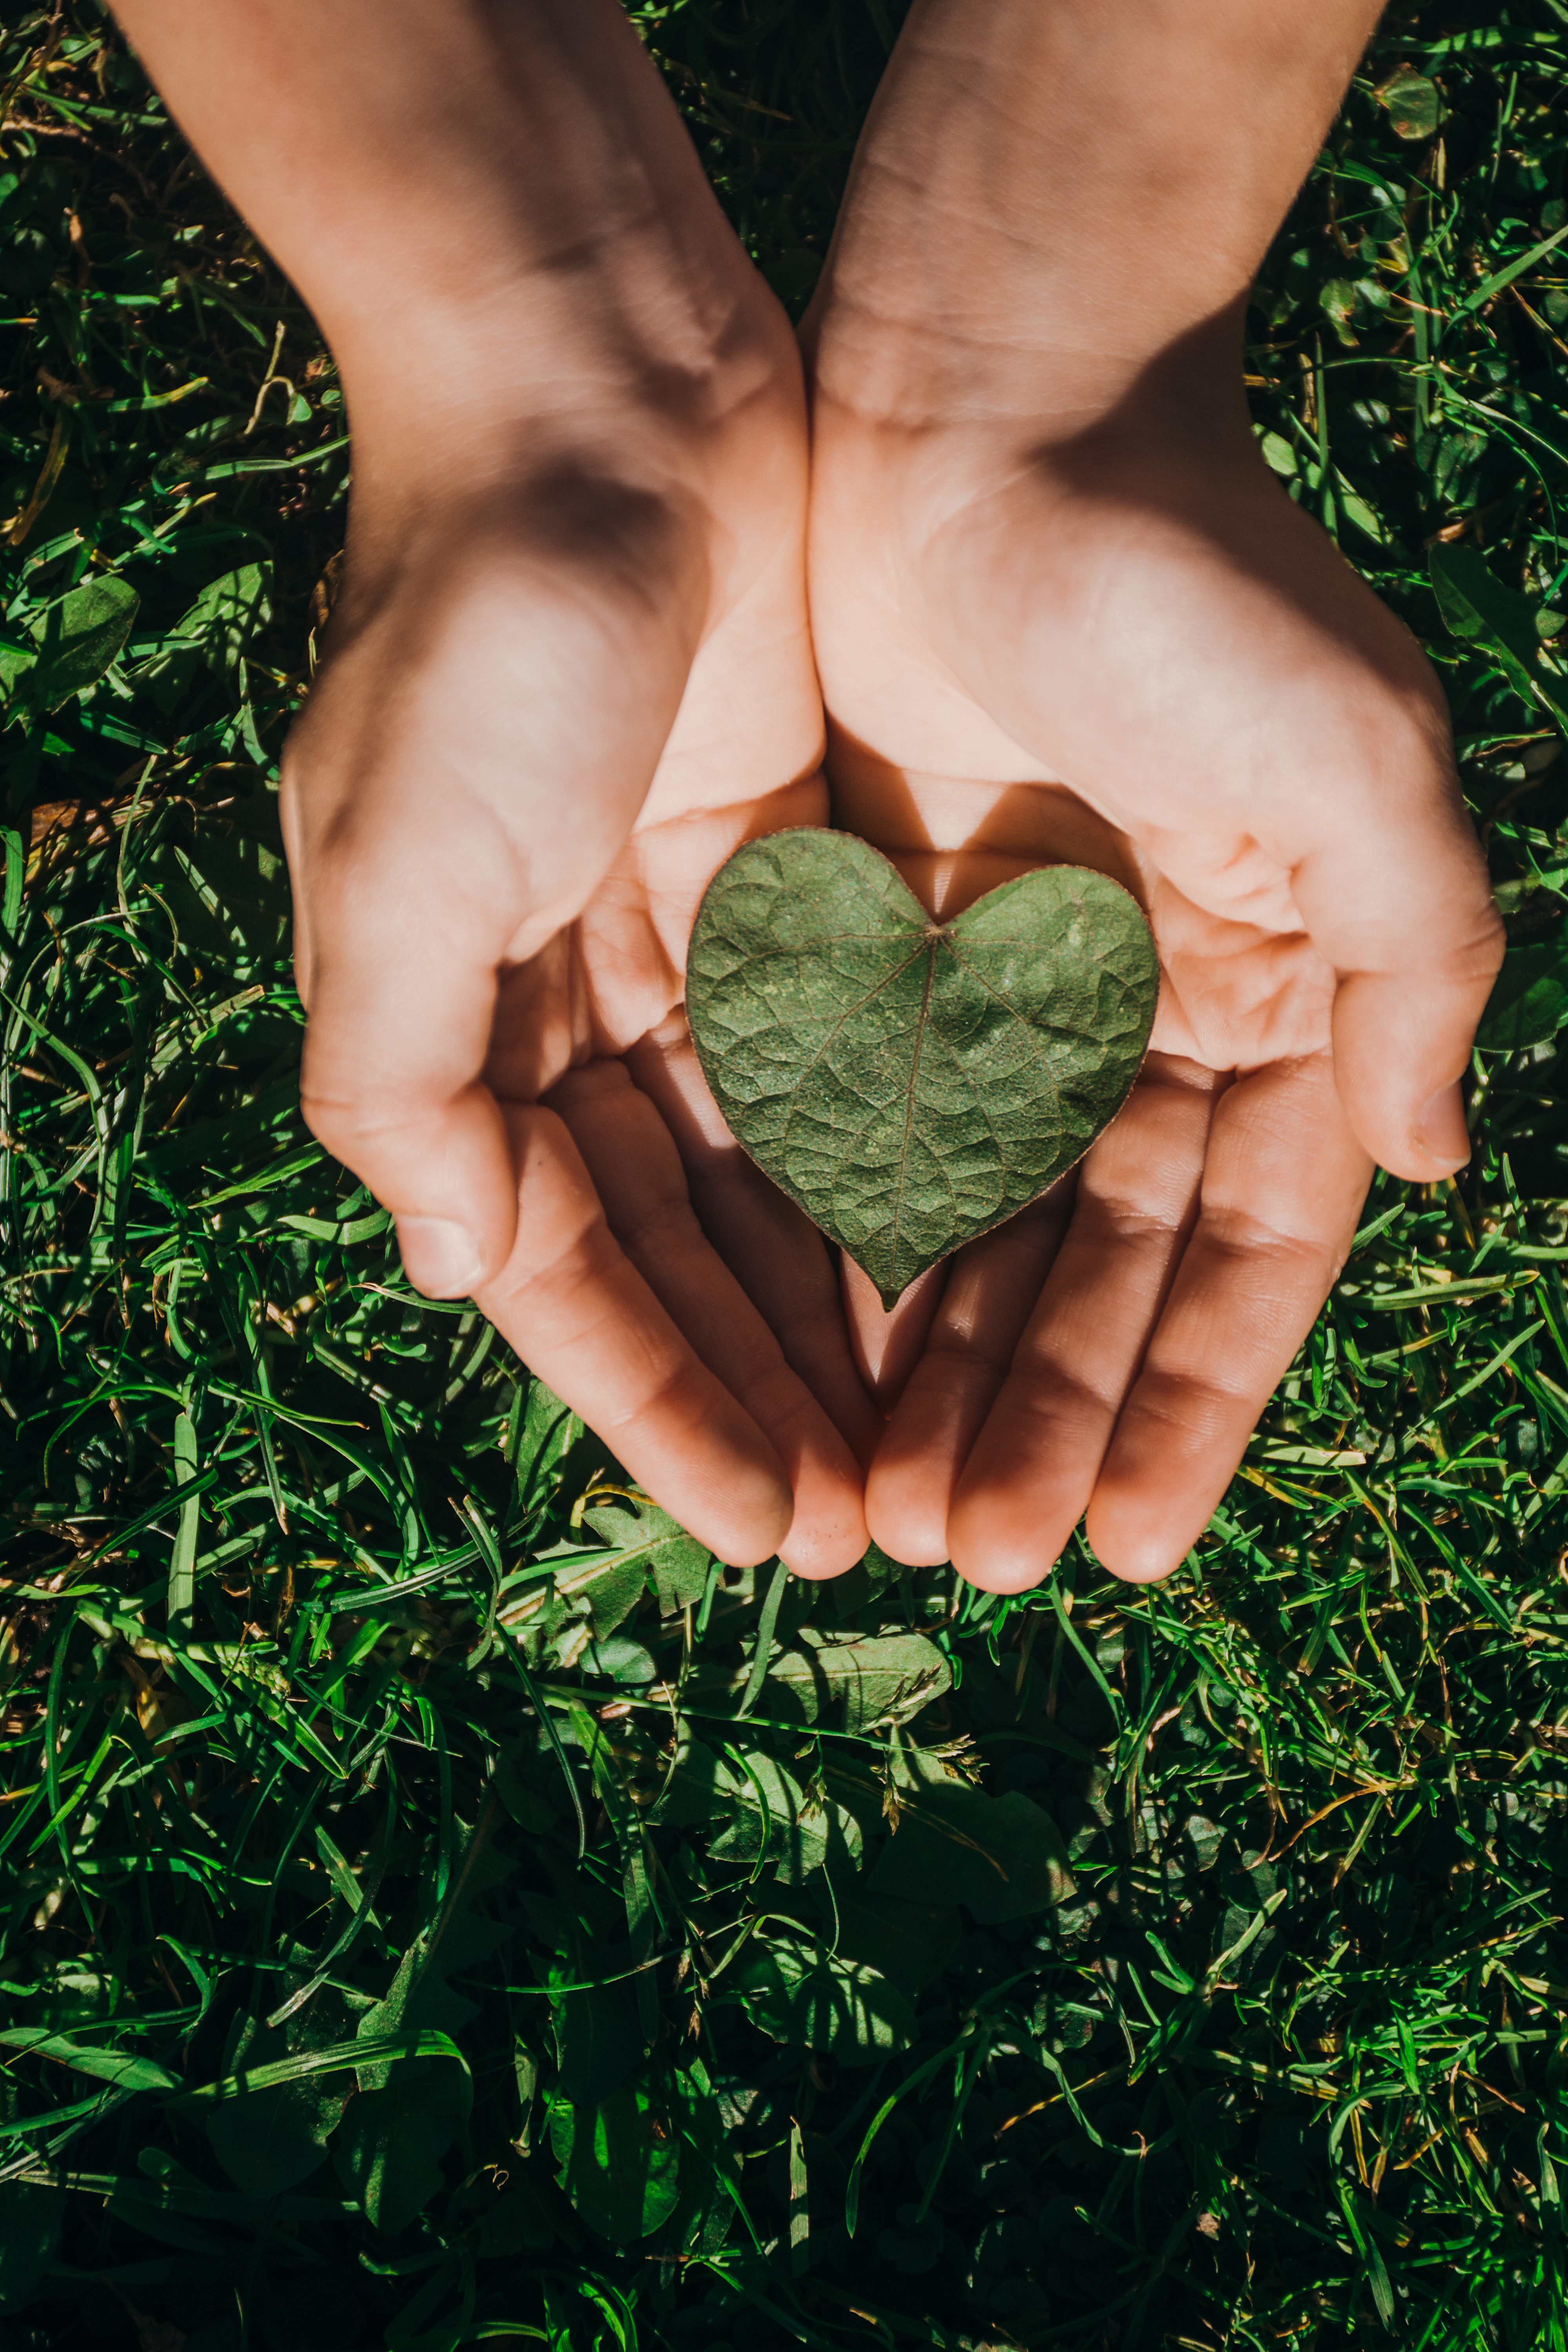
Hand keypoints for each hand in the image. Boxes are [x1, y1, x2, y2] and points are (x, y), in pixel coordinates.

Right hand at [114, 0, 878, 1572]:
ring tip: (908, 1443)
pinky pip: (832, 1070)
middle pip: (672, 1254)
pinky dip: (874, 1173)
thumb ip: (397, 1085)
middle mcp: (555, 1012)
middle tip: (858, 1528)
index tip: (764, 1530)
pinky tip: (940, 1274)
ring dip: (823, 1311)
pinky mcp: (772, 881)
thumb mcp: (392, 871)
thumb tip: (438, 1270)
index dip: (661, 1407)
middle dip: (756, 1388)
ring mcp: (672, 951)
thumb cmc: (477, 628)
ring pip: (760, 1184)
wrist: (590, 395)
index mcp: (449, 1033)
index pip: (567, 1276)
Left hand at [802, 0, 1503, 1582]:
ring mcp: (1016, 994)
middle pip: (1103, 1268)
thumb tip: (1432, 1167)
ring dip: (946, 1372)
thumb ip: (1416, 964)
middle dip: (1047, 1413)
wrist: (997, 412)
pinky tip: (826, 1373)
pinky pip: (872, 1137)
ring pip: (983, 1232)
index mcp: (1280, 995)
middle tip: (982, 1557)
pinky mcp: (889, 951)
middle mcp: (1153, 1016)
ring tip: (897, 1515)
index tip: (1131, 1541)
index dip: (1194, 1400)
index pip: (1244, 1251)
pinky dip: (855, 1253)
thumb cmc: (1192, 578)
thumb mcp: (1355, 765)